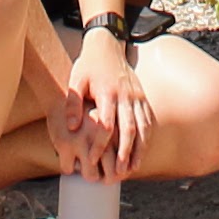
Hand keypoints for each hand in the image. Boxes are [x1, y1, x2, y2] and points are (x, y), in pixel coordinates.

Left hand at [64, 31, 148, 180]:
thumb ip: (73, 103)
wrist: (108, 46)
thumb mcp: (76, 80)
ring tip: (132, 168)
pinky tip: (142, 152)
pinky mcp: (142, 97)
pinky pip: (148, 120)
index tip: (91, 159)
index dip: (99, 144)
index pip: (105, 124)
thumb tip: (70, 127)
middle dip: (125, 152)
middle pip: (128, 128)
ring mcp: (137, 96)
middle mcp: (125, 95)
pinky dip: (147, 138)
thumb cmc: (88, 66)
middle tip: (118, 172)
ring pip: (142, 127)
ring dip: (139, 149)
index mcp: (107, 92)